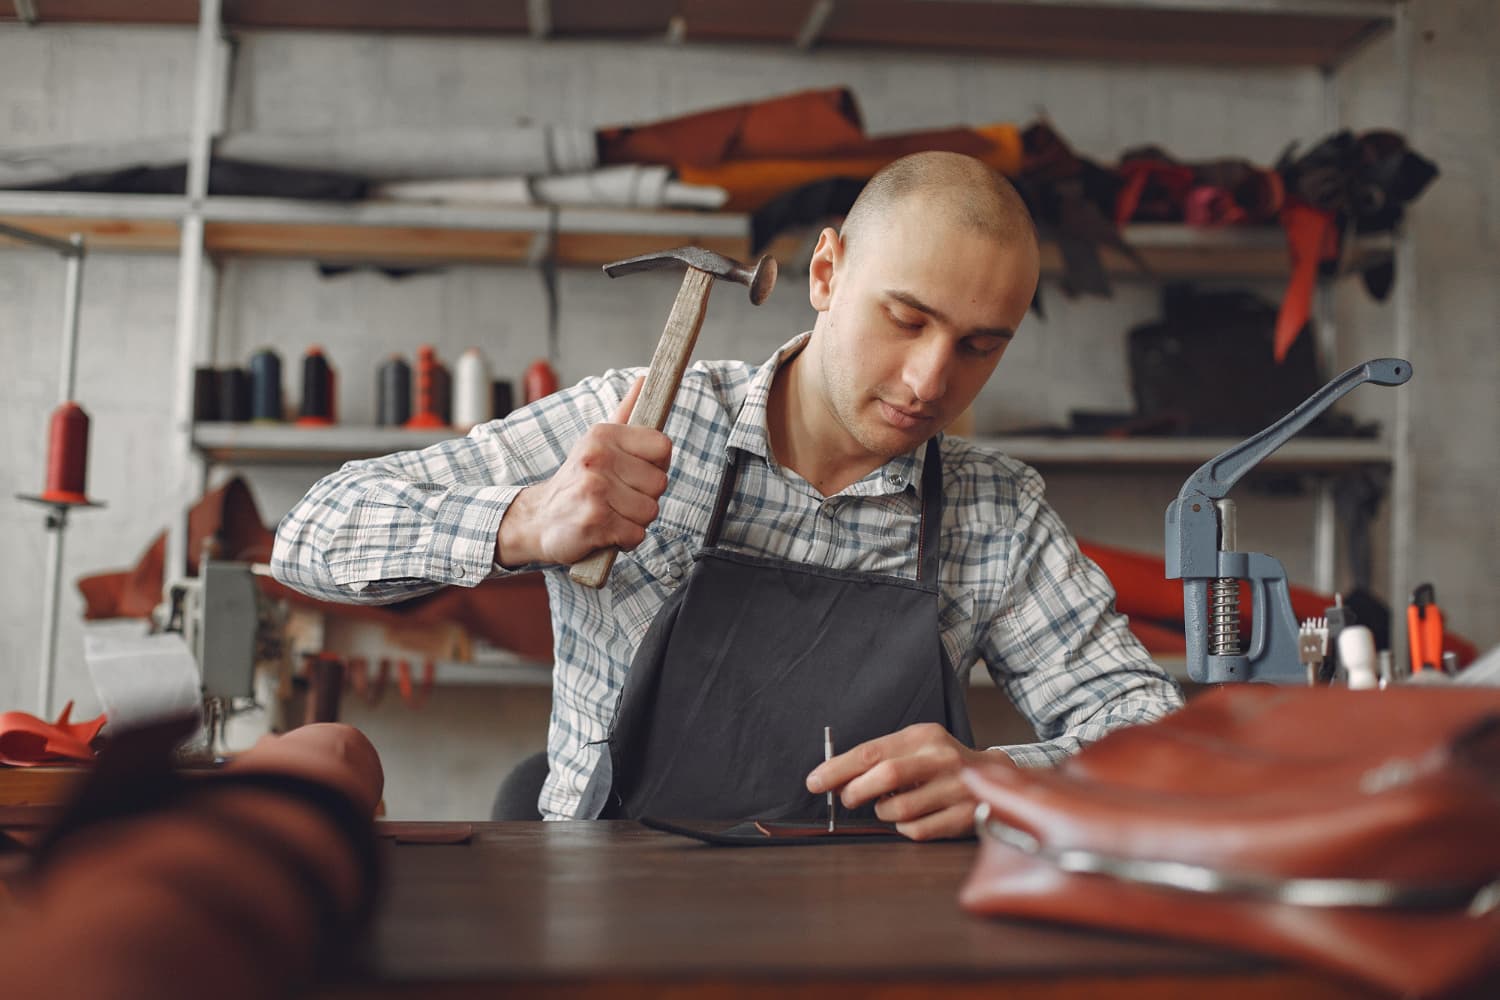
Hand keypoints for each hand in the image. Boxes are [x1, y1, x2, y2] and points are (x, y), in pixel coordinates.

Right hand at [496, 377, 671, 567]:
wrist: (537, 519)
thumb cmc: (576, 482)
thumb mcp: (596, 443)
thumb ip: (624, 413)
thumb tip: (644, 381)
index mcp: (603, 435)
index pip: (662, 446)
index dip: (655, 465)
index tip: (635, 472)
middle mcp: (598, 458)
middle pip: (659, 483)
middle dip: (643, 497)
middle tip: (616, 497)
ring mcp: (596, 489)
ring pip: (650, 511)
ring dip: (633, 520)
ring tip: (609, 512)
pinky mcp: (594, 521)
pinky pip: (635, 534)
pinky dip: (624, 539)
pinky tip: (604, 529)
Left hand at [805, 723, 1012, 840]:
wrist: (997, 778)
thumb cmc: (941, 765)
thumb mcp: (915, 748)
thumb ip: (880, 759)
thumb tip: (833, 777)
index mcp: (924, 737)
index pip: (871, 752)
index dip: (838, 769)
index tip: (814, 782)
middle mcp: (943, 759)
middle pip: (885, 776)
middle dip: (856, 792)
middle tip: (848, 799)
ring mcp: (957, 788)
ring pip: (899, 809)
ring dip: (883, 813)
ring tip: (888, 807)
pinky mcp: (965, 817)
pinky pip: (917, 831)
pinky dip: (904, 829)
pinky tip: (911, 819)